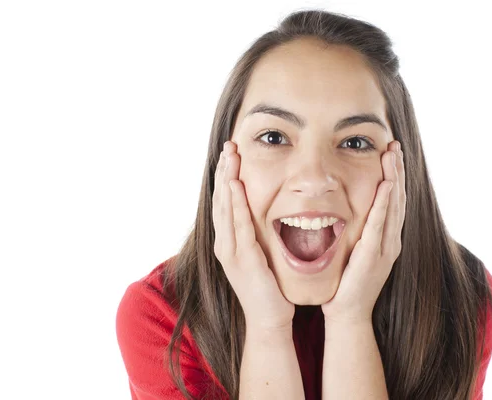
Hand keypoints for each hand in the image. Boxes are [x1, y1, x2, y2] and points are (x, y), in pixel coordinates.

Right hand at [213, 140, 294, 330]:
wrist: (269, 319)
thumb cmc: (269, 287)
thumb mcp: (260, 254)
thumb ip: (257, 233)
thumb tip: (264, 212)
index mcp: (228, 241)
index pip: (225, 202)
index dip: (226, 177)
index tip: (230, 154)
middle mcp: (225, 244)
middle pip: (222, 200)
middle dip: (225, 171)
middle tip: (229, 146)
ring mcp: (231, 252)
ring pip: (226, 208)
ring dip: (228, 180)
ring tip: (230, 157)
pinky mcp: (243, 259)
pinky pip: (239, 226)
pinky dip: (236, 204)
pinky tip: (236, 186)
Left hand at [321, 140, 405, 323]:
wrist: (347, 312)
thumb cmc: (347, 282)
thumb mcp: (354, 249)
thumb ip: (356, 229)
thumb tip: (344, 206)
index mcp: (387, 238)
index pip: (393, 201)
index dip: (394, 176)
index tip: (391, 153)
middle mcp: (391, 240)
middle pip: (398, 199)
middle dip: (397, 170)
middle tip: (394, 145)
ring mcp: (385, 249)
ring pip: (393, 207)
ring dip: (394, 179)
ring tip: (393, 156)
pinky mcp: (373, 256)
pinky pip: (379, 226)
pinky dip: (383, 205)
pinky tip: (386, 187)